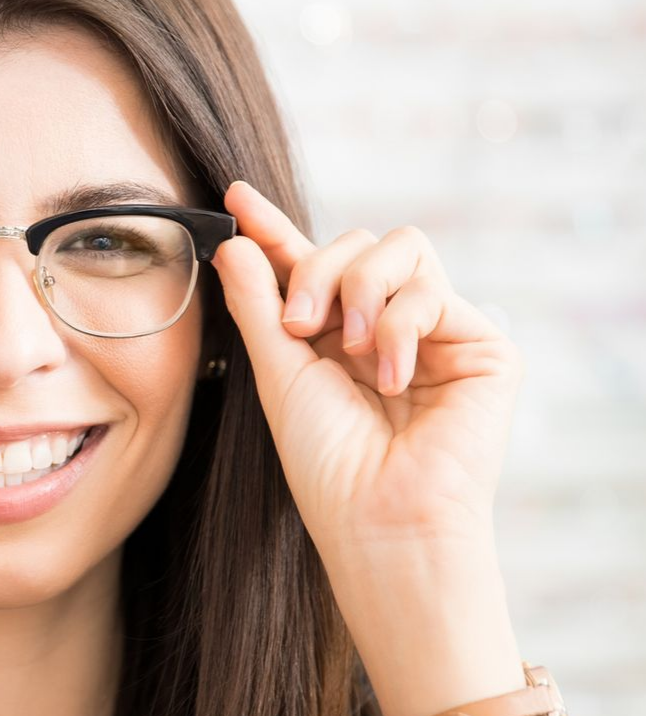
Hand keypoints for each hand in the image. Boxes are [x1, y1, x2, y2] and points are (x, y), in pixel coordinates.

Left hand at [210, 181, 524, 633]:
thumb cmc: (326, 463)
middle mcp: (385, 326)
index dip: (273, 228)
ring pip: (401, 246)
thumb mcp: (278, 374)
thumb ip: (258, 305)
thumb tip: (234, 241)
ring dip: (362, 290)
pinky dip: (402, 327)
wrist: (378, 519)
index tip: (235, 197)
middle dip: (317, 269)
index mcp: (334, 334)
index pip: (305, 263)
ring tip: (353, 351)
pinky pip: (434, 290)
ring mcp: (435, 332)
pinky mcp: (481, 345)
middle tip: (299, 324)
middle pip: (356, 241)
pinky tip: (394, 379)